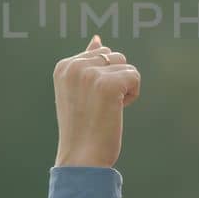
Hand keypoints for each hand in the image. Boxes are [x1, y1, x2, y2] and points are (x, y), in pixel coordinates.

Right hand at [53, 34, 141, 168]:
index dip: (102, 79)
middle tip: (99, 107)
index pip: (99, 54)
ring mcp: (90, 74)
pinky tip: (117, 110)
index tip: (90, 102)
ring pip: (126, 65)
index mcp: (63, 66)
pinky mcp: (107, 83)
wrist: (81, 158)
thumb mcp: (78, 90)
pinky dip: (132, 95)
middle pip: (114, 56)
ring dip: (124, 87)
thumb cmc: (82, 128)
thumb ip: (87, 62)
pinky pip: (135, 77)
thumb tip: (97, 38)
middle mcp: (74, 66)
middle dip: (115, 80)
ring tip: (107, 108)